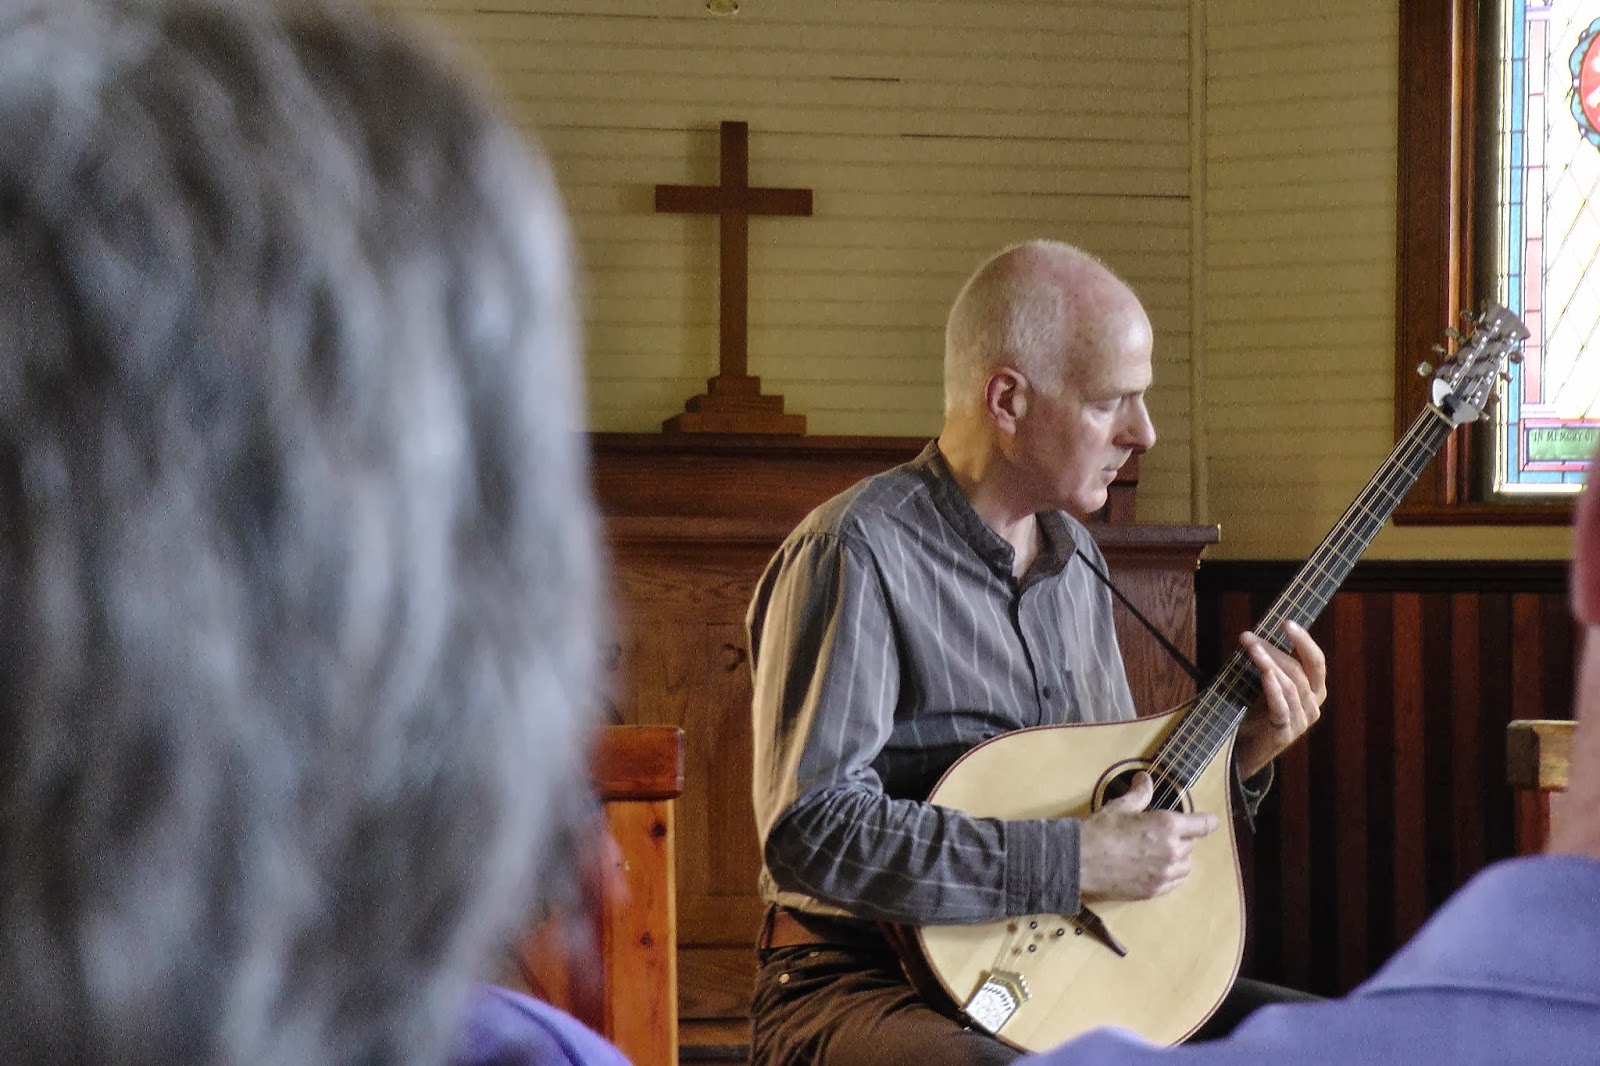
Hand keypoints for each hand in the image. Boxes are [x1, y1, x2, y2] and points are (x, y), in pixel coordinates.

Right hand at [1078, 772, 1218, 900]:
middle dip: (1180, 838)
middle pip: (1190, 845)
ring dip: (1177, 858)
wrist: (1079, 862)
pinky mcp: (1154, 891)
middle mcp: (1171, 851)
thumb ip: (1140, 794)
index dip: (1208, 821)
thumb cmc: (1098, 832)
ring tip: (1158, 853)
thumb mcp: (1120, 807)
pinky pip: (1173, 882)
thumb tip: (1145, 779)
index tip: (1211, 821)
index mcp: (1166, 826)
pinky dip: (1168, 875)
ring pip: (1184, 865)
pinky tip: (1153, 868)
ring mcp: (1164, 874)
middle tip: (1159, 834)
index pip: (1202, 825)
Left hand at [1234, 620, 1325, 779]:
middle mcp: (1312, 705)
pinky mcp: (1285, 734)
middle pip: (1299, 670)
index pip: (1316, 661)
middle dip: (1274, 650)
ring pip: (1290, 686)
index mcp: (1313, 690)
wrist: (1245, 750)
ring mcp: (1301, 721)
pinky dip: (1274, 690)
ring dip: (1269, 664)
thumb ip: (1269, 665)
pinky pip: (1282, 708)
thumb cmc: (1256, 712)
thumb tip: (1256, 634)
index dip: (1304, 640)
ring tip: (1251, 648)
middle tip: (1250, 637)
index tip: (1286, 622)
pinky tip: (1265, 675)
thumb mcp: (1266, 685)